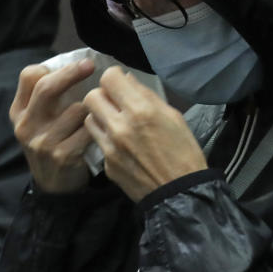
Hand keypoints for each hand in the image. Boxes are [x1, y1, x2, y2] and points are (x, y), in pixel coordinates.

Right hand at [10, 59, 96, 192]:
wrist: (52, 185)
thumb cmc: (50, 142)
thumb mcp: (37, 120)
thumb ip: (46, 97)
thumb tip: (74, 64)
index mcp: (19, 111)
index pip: (28, 76)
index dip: (51, 67)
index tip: (72, 64)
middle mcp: (26, 125)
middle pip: (46, 87)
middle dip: (71, 73)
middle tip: (90, 65)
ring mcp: (42, 142)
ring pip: (76, 109)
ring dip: (90, 109)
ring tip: (93, 116)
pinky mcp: (62, 155)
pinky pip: (88, 130)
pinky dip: (97, 127)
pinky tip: (98, 131)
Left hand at [82, 67, 206, 201]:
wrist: (180, 194)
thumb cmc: (184, 152)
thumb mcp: (173, 116)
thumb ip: (146, 96)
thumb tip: (126, 80)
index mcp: (141, 111)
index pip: (109, 78)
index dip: (114, 77)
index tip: (120, 84)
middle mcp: (120, 126)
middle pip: (92, 96)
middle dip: (103, 95)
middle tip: (115, 102)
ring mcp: (110, 146)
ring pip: (89, 118)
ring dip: (100, 116)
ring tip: (115, 122)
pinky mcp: (106, 163)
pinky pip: (97, 141)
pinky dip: (106, 137)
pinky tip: (121, 144)